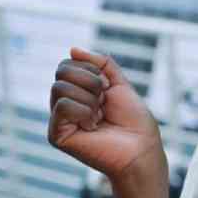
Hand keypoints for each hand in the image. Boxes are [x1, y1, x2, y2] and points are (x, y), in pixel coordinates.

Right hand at [48, 47, 163, 180]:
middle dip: (91, 82)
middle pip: (61, 72)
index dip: (91, 70)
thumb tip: (72, 49)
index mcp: (77, 92)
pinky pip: (63, 106)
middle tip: (104, 102)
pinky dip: (84, 111)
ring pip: (60, 87)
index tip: (107, 88)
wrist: (141, 149)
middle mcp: (64, 104)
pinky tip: (92, 127)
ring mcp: (59, 119)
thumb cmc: (134, 122)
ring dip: (90, 99)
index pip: (68, 64)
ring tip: (99, 116)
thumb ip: (100, 64)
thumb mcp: (119, 84)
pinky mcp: (57, 134)